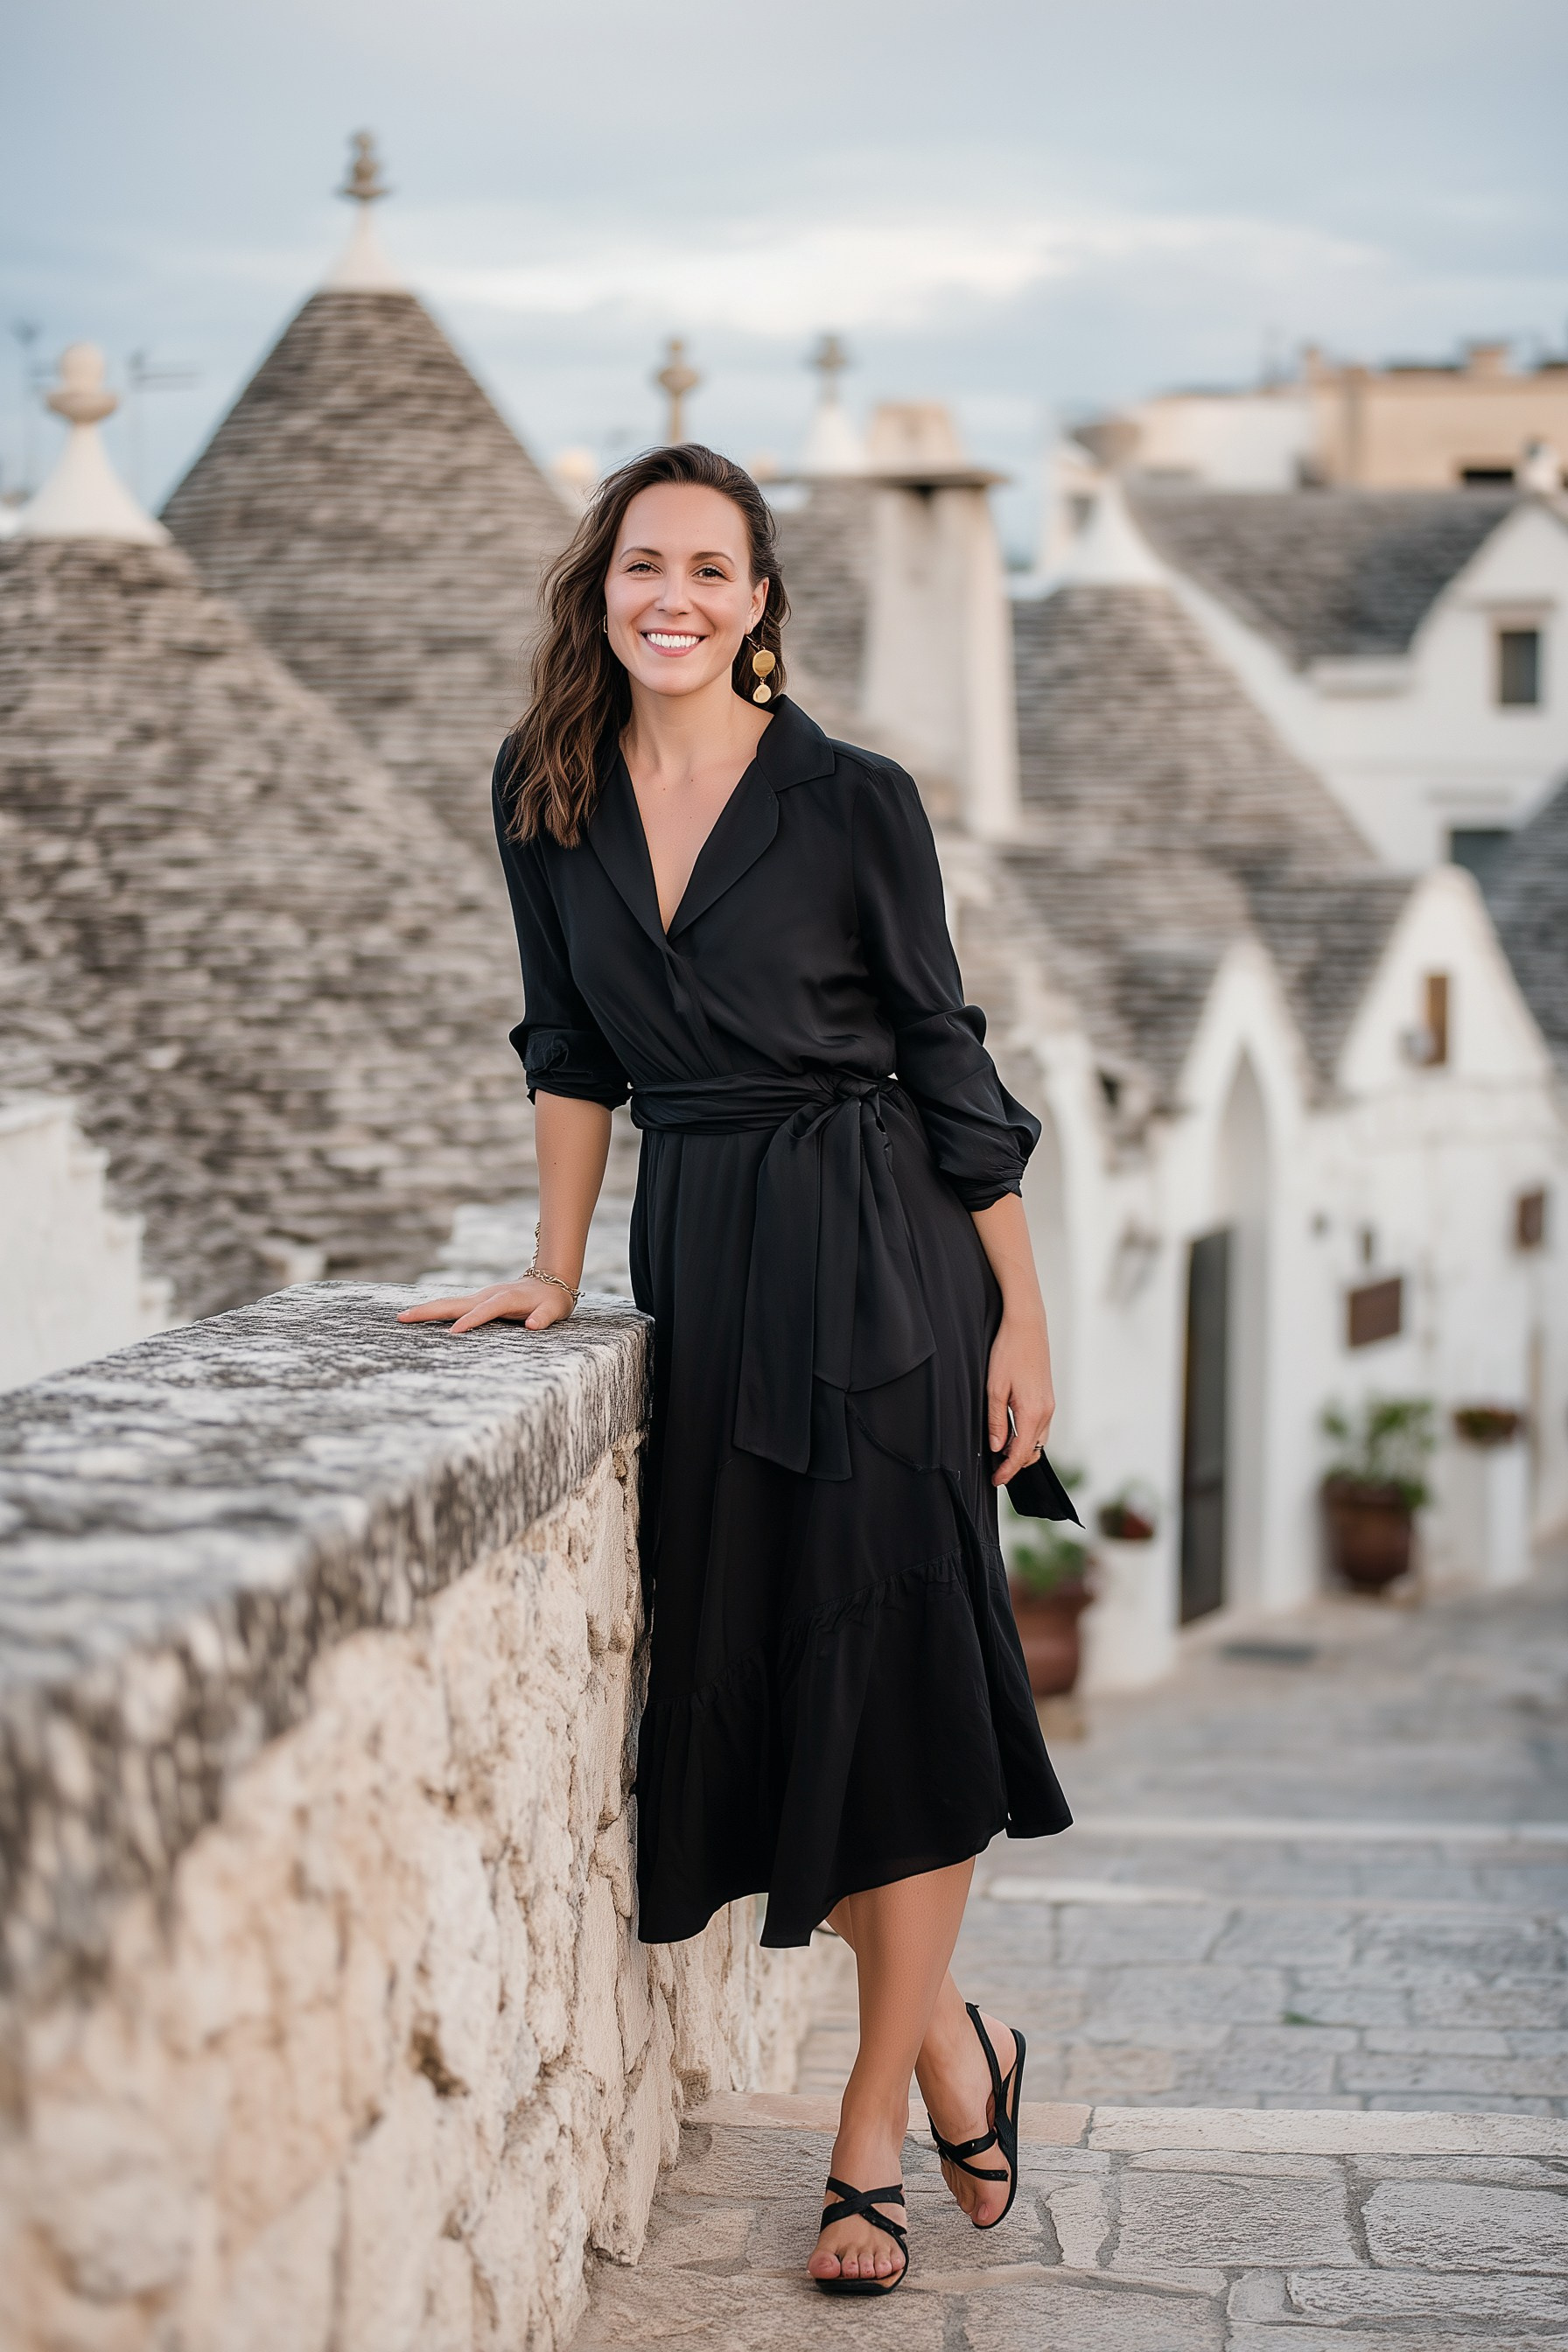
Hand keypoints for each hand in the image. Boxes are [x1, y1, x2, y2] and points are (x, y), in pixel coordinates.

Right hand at [396, 1279, 573, 1334]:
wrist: (550, 1280)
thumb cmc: (552, 1300)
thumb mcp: (554, 1309)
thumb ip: (544, 1317)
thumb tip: (532, 1325)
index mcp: (506, 1299)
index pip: (485, 1311)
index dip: (470, 1321)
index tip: (452, 1333)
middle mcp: (488, 1295)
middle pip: (455, 1303)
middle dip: (431, 1310)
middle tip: (404, 1317)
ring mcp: (480, 1297)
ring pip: (449, 1303)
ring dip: (426, 1310)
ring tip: (402, 1317)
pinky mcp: (477, 1301)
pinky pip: (453, 1306)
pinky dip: (435, 1310)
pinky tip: (418, 1316)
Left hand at [985, 1308, 1054, 1486]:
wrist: (1027, 1326)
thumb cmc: (1008, 1352)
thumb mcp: (994, 1388)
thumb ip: (996, 1421)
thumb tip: (997, 1447)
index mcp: (1033, 1412)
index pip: (1021, 1453)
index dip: (1007, 1470)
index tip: (996, 1480)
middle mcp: (1046, 1412)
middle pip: (1033, 1451)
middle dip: (1016, 1463)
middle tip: (995, 1470)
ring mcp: (1050, 1404)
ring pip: (1039, 1440)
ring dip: (1022, 1450)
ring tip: (1001, 1453)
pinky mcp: (1048, 1397)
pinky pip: (1041, 1427)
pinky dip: (1028, 1436)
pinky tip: (1012, 1433)